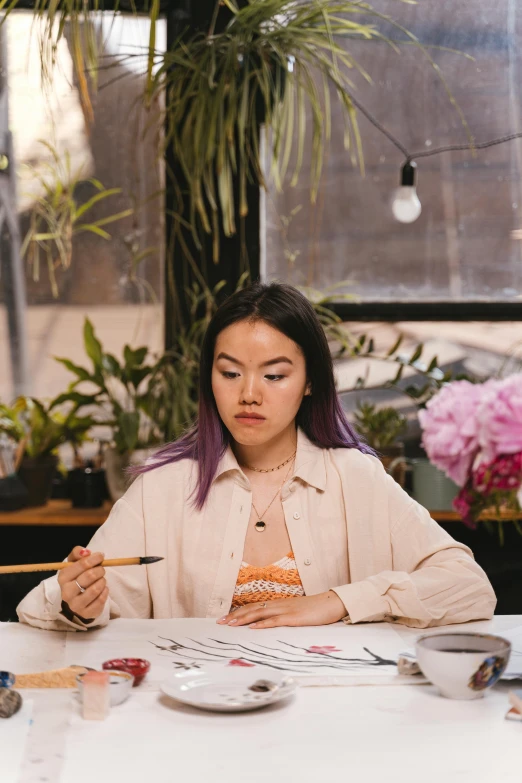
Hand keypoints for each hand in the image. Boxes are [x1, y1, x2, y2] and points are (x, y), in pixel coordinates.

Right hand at [58, 547, 108, 620]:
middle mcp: (66, 593)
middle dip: (100, 570)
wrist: (75, 600)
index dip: (94, 559)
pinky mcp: (86, 613)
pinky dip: (105, 591)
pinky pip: (101, 600)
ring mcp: (75, 605)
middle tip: (101, 569)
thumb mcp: (74, 563)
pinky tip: (102, 589)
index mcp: (63, 578)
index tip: (101, 556)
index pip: (81, 565)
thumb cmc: (76, 577)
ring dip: (103, 581)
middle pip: (90, 576)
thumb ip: (77, 553)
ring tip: (101, 579)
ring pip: (96, 588)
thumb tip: (85, 552)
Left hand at [216, 591, 346, 628]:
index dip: (238, 612)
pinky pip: (276, 620)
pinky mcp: (294, 618)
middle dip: (235, 616)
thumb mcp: (295, 612)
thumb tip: (267, 624)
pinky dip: (263, 624)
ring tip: (231, 625)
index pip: (253, 607)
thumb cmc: (314, 610)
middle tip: (220, 623)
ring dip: (244, 619)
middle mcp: (279, 605)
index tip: (225, 619)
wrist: (331, 603)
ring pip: (260, 614)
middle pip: (252, 609)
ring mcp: (286, 610)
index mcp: (278, 604)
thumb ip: (281, 616)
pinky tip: (254, 628)